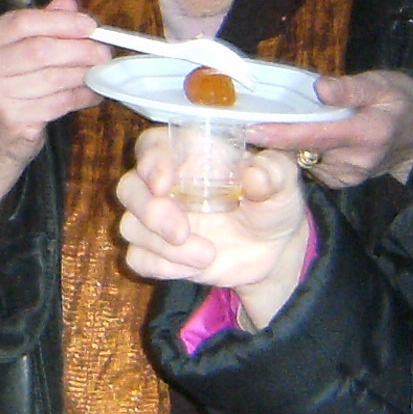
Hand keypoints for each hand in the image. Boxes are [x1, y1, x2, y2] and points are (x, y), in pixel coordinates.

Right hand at [0, 0, 109, 225]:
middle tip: (104, 51)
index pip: (22, 22)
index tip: (89, 25)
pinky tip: (93, 93)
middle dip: (79, 49)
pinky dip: (82, 96)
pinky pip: (59, 103)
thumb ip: (41, 25)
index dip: (60, 21)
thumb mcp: (15, 52)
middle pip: (40, 50)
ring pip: (53, 78)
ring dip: (85, 73)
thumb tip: (70, 2)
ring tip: (100, 70)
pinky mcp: (14, 122)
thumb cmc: (6, 89)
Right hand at [117, 131, 311, 319]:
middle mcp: (167, 185)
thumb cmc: (272, 205)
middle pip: (129, 188)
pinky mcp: (159, 252)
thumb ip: (274, 173)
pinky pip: (137, 258)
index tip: (164, 183)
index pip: (151, 146)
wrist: (273, 252)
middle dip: (150, 211)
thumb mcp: (284, 185)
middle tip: (182, 232)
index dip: (150, 161)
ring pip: (130, 226)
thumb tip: (255, 175)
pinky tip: (194, 267)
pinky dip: (161, 266)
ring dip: (163, 246)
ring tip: (208, 255)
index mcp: (190, 155)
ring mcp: (159, 220)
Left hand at [246, 69, 412, 189]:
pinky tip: (297, 138)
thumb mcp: (382, 84)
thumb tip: (319, 89)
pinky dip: (301, 152)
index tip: (252, 130)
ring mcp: (349, 175)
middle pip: (304, 150)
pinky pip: (312, 166)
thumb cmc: (399, 101)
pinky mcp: (342, 182)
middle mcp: (356, 160)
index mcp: (367, 133)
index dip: (283, 134)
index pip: (316, 136)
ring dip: (287, 145)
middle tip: (247, 122)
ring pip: (304, 159)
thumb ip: (350, 88)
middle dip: (275, 138)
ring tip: (271, 126)